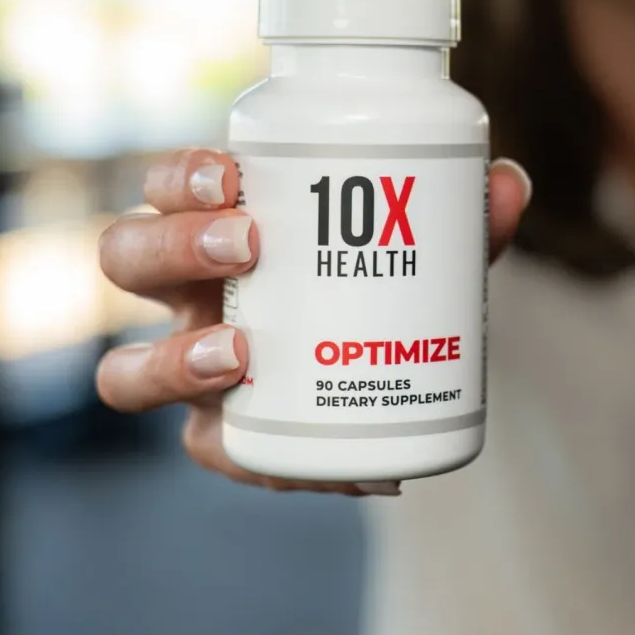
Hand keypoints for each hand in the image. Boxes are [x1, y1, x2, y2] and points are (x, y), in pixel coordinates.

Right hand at [95, 150, 531, 495]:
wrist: (380, 370)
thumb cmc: (379, 282)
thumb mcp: (421, 246)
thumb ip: (462, 220)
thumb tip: (509, 183)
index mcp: (216, 223)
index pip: (163, 185)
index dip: (177, 175)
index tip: (230, 174)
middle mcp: (187, 292)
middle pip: (125, 256)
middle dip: (174, 245)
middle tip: (249, 245)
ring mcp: (191, 366)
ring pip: (125, 369)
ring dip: (173, 359)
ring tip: (240, 353)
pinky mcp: (222, 435)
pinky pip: (212, 453)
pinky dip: (269, 460)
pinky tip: (343, 460)